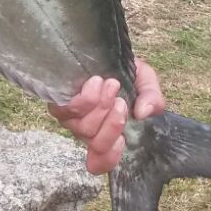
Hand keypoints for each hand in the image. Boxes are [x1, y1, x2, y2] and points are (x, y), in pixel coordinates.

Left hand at [48, 58, 166, 174]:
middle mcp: (88, 130)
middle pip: (97, 144)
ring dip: (100, 107)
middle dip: (113, 124)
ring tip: (110, 84)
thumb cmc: (123, 70)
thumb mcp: (145, 81)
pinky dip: (85, 98)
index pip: (101, 162)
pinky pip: (66, 110)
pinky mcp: (58, 102)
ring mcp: (71, 118)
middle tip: (121, 100)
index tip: (124, 139)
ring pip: (83, 128)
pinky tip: (95, 83)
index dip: (110, 158)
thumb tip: (143, 113)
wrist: (102, 49)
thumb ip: (152, 98)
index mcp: (108, 132)